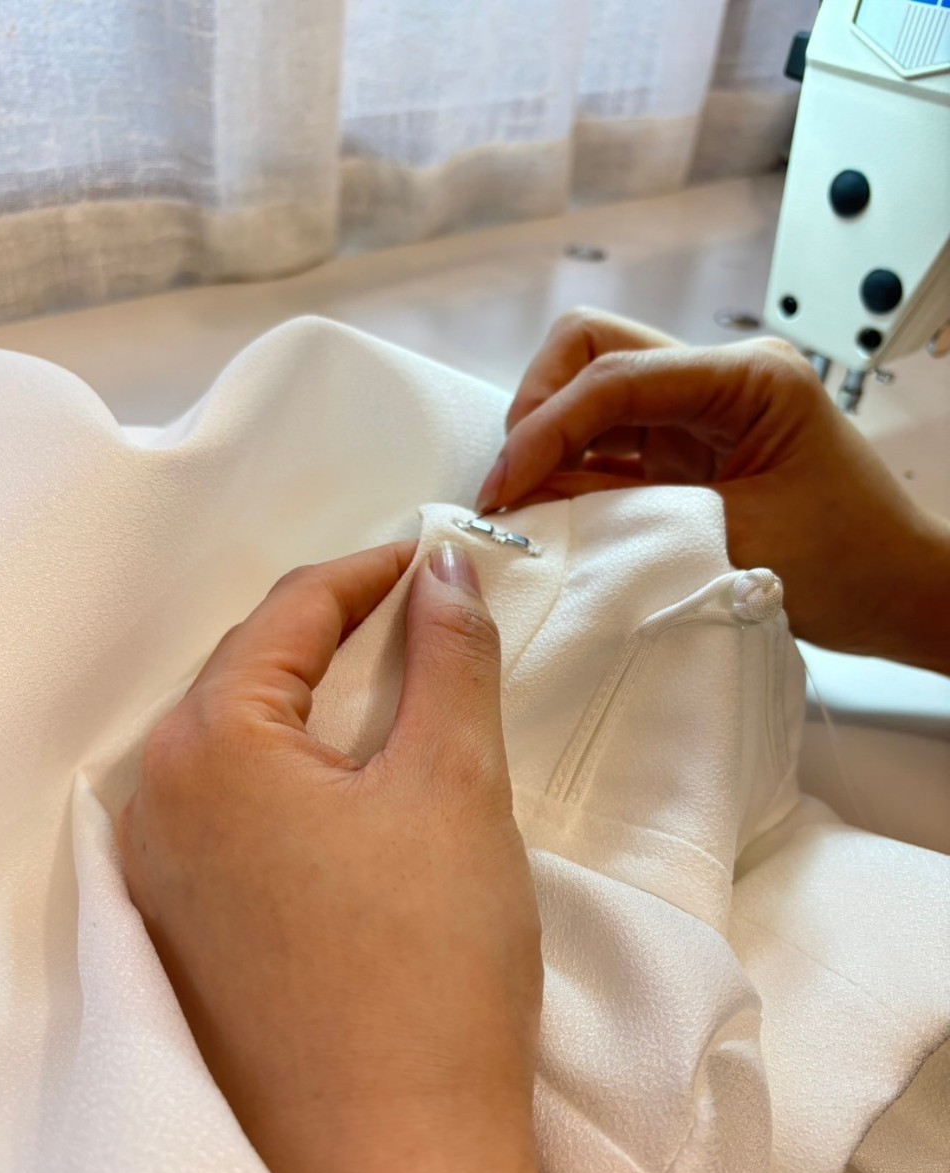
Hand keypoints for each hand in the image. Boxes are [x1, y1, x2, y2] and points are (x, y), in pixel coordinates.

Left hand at [117, 542, 568, 1172]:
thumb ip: (449, 656)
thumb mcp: (455, 783)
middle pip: (254, 670)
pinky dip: (298, 773)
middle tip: (430, 622)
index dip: (374, 572)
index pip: (290, 612)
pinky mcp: (188, 926)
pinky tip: (358, 788)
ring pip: (243, 740)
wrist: (397, 1159)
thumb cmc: (430, 965)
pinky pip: (236, 808)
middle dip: (343, 634)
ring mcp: (162, 872)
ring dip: (320, 705)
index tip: (438, 558)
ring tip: (404, 697)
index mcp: (207, 746)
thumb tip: (446, 570)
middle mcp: (157, 802)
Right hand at [477, 308, 949, 672]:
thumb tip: (532, 503)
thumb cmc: (848, 566)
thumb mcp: (731, 540)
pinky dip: (571, 472)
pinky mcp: (686, 449)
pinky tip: (552, 513)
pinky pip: (608, 442)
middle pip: (593, 347)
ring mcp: (700, 410)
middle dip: (540, 405)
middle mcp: (719, 377)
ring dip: (549, 440)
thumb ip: (627, 515)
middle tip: (513, 481)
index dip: (546, 427)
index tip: (505, 488)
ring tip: (523, 505)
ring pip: (592, 390)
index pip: (615, 374)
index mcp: (749, 378)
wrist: (898, 593)